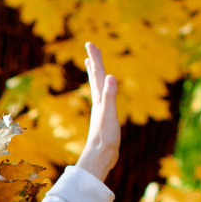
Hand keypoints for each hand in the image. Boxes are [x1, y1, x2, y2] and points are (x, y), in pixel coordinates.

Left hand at [73, 42, 120, 181]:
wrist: (100, 158)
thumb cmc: (105, 137)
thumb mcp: (109, 114)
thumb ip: (110, 95)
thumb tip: (110, 76)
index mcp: (100, 98)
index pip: (97, 74)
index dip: (95, 58)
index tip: (90, 43)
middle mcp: (98, 101)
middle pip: (95, 77)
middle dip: (94, 61)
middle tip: (90, 47)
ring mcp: (100, 109)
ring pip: (97, 87)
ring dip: (95, 74)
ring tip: (91, 64)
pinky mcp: (104, 118)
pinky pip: (102, 98)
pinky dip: (102, 90)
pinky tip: (102, 92)